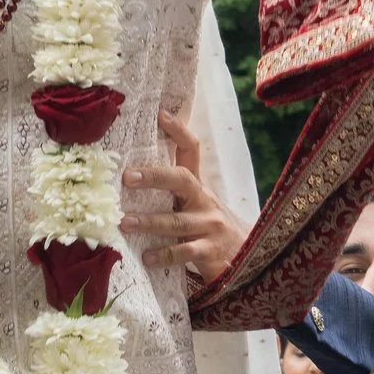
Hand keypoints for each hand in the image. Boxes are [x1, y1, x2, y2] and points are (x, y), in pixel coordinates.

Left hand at [121, 111, 249, 284]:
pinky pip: (184, 252)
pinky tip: (146, 258)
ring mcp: (208, 226)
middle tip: (127, 177)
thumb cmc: (209, 229)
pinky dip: (164, 255)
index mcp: (198, 187)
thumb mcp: (196, 205)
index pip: (191, 150)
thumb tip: (133, 174)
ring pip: (176, 221)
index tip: (159, 114)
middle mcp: (204, 201)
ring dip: (149, 222)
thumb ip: (173, 192)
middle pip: (181, 180)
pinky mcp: (210, 252)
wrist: (248, 259)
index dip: (178, 131)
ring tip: (125, 223)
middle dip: (154, 177)